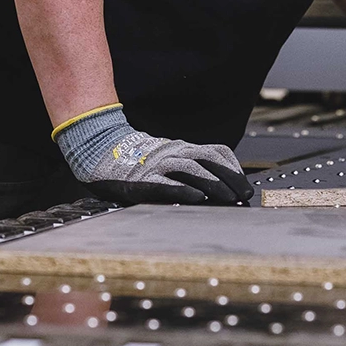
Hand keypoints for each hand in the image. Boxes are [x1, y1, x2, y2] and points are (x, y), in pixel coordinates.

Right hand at [53, 104, 253, 205]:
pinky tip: (197, 198)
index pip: (215, 151)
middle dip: (229, 178)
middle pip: (207, 161)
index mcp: (181, 148)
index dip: (232, 167)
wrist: (100, 152)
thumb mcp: (168, 157)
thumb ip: (189, 166)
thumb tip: (219, 184)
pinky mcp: (142, 180)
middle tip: (243, 195)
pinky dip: (183, 191)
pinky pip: (166, 184)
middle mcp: (172, 152)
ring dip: (213, 184)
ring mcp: (157, 164)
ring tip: (228, 198)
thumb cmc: (137, 161)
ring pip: (190, 170)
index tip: (245, 185)